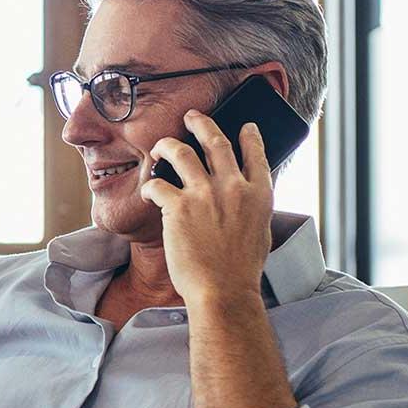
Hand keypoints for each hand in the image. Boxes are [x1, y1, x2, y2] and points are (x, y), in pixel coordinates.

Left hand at [139, 110, 274, 303]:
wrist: (222, 291)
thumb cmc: (240, 270)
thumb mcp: (259, 232)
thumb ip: (252, 208)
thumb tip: (245, 196)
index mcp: (258, 194)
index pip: (256, 153)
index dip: (249, 136)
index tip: (244, 126)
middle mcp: (233, 187)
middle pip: (215, 141)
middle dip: (201, 123)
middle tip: (191, 116)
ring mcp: (204, 194)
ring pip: (181, 152)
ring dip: (167, 145)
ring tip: (161, 146)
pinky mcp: (177, 206)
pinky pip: (157, 184)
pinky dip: (150, 187)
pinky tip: (148, 193)